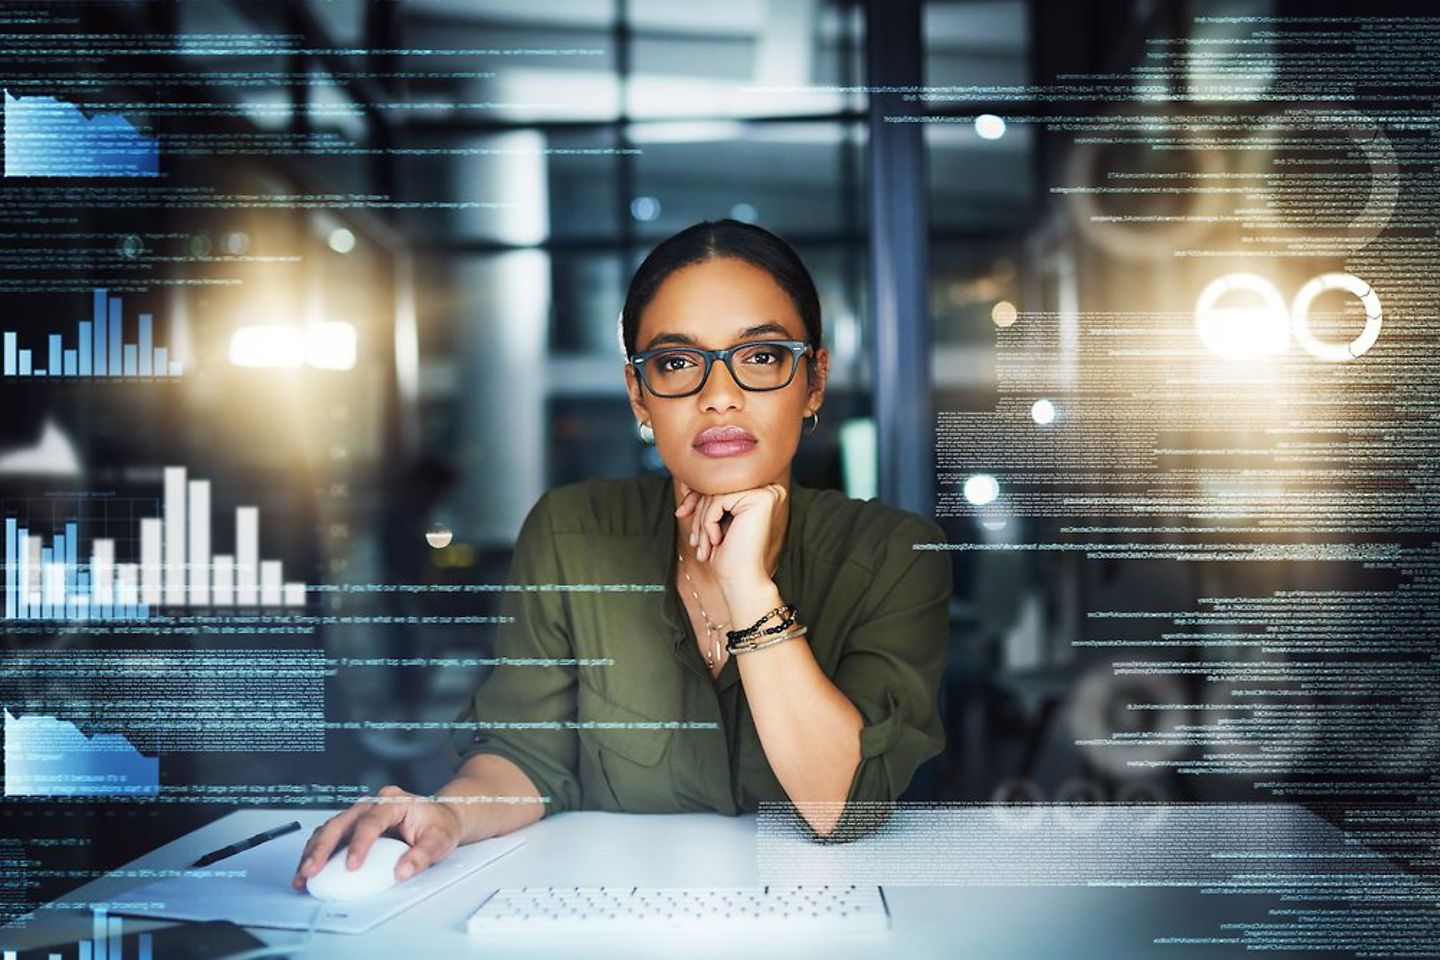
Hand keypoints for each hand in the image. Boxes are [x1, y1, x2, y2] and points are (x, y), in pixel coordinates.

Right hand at [291, 784, 462, 889]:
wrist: (441, 817)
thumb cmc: (439, 825)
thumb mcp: (439, 840)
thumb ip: (422, 856)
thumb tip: (402, 871)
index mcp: (393, 801)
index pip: (371, 821)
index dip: (359, 844)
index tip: (352, 865)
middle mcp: (373, 804)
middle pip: (341, 822)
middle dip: (323, 847)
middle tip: (312, 870)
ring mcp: (360, 813)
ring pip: (330, 828)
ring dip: (314, 851)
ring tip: (303, 874)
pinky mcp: (353, 826)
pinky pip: (330, 836)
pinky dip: (317, 852)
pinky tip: (309, 869)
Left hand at [675, 481, 785, 588]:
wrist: (741, 580)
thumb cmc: (729, 555)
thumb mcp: (713, 519)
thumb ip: (707, 496)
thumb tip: (686, 480)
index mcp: (761, 492)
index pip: (720, 483)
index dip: (697, 497)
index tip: (681, 512)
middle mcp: (768, 489)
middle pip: (717, 486)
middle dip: (698, 512)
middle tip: (693, 540)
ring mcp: (767, 492)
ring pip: (716, 492)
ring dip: (702, 521)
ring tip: (703, 546)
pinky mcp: (761, 498)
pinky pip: (719, 499)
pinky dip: (709, 521)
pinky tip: (716, 540)